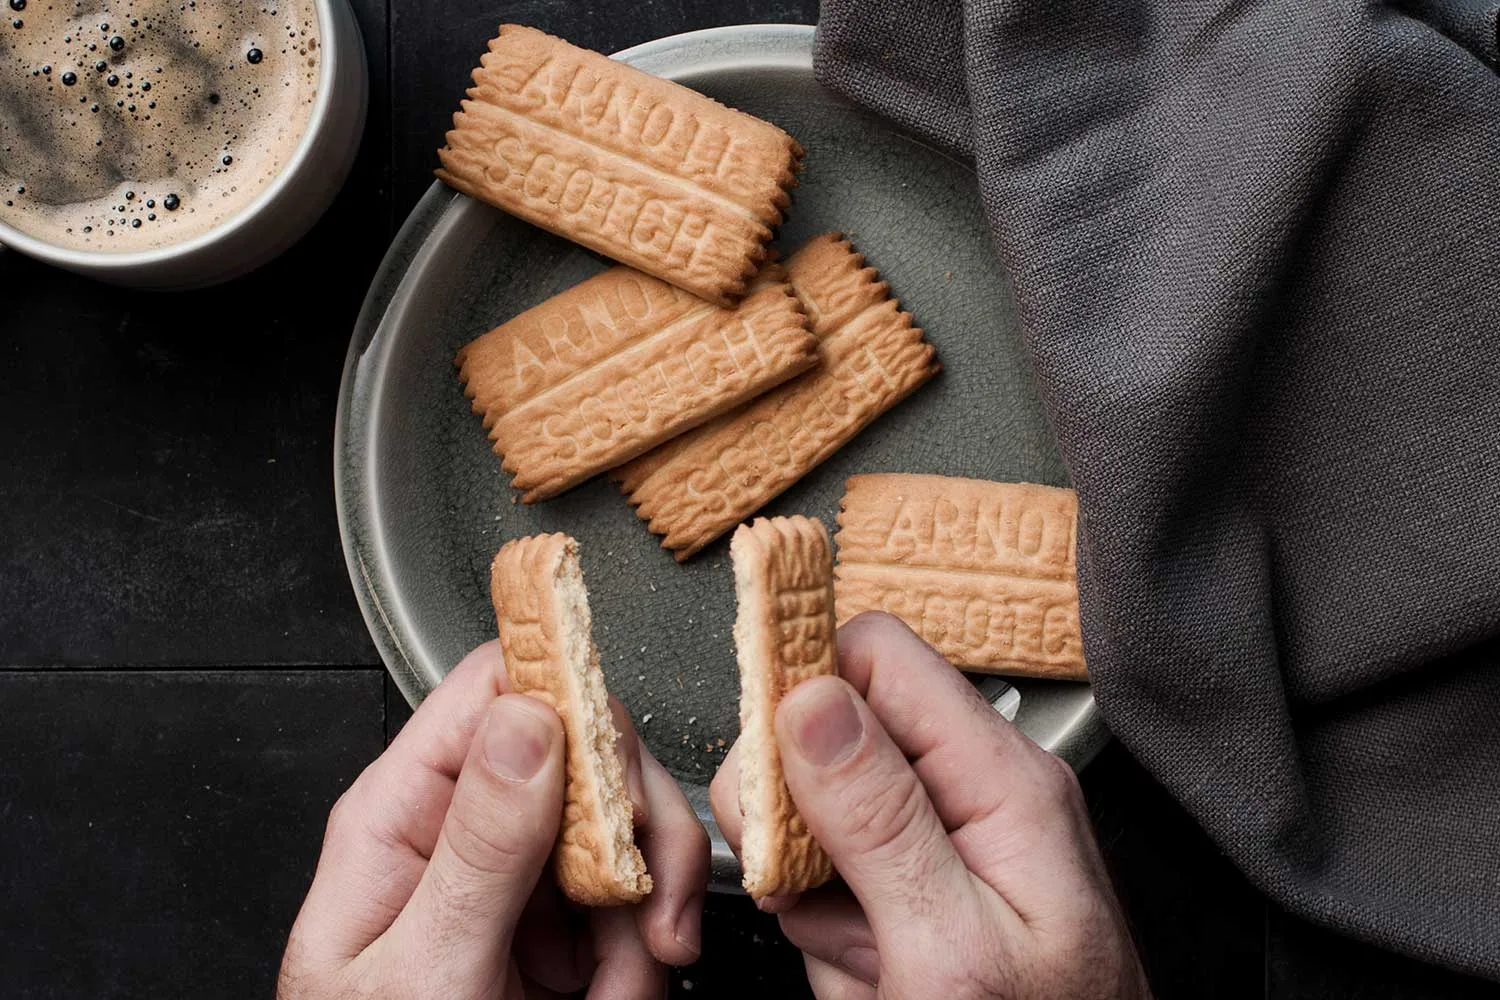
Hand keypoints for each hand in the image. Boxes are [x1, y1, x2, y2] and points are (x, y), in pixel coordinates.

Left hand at [279, 641, 708, 998]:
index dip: (568, 694)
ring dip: (646, 914)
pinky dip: (645, 958)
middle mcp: (465, 832)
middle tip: (644, 904)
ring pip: (626, 835)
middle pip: (587, 756)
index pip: (491, 689)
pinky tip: (616, 995)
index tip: (623, 758)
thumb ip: (478, 846)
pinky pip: (635, 906)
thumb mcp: (422, 972)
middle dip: (635, 832)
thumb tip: (527, 717)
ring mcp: (519, 882)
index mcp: (402, 817)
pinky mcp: (561, 931)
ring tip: (621, 983)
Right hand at [710, 612, 1149, 999]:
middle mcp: (979, 794)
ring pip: (820, 821)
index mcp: (1002, 781)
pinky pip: (837, 882)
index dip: (803, 690)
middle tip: (806, 889)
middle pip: (832, 735)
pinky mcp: (925, 890)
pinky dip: (834, 937)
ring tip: (870, 961)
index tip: (764, 769)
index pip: (878, 655)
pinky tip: (878, 976)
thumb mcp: (949, 947)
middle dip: (796, 821)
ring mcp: (949, 843)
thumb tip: (813, 698)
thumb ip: (880, 817)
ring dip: (817, 900)